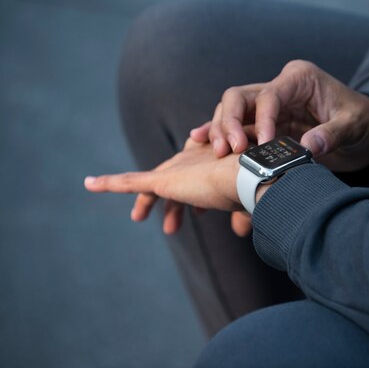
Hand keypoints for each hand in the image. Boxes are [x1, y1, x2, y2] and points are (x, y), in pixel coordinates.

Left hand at [84, 139, 242, 233]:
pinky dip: (109, 183)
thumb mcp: (245, 202)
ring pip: (152, 186)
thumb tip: (241, 232)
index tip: (199, 217)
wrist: (248, 174)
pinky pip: (130, 182)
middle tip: (172, 228)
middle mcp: (193, 160)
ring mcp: (177, 169)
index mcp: (214, 163)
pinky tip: (90, 184)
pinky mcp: (162, 179)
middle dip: (171, 205)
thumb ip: (240, 214)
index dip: (195, 200)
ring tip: (137, 218)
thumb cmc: (254, 185)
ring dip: (146, 203)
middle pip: (174, 182)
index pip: (197, 180)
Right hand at [189, 60, 368, 171]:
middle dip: (228, 122)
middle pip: (240, 97)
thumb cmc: (365, 123)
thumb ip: (332, 135)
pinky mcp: (267, 124)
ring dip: (221, 130)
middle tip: (228, 150)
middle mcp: (281, 88)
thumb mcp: (355, 126)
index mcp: (300, 79)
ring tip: (218, 154)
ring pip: (233, 112)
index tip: (261, 147)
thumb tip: (308, 148)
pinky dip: (220, 134)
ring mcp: (271, 106)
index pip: (269, 96)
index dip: (261, 121)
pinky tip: (199, 142)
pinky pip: (238, 127)